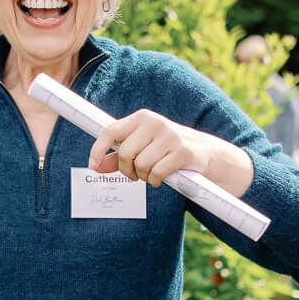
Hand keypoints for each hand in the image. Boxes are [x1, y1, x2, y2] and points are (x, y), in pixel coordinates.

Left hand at [87, 110, 252, 195]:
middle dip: (127, 171)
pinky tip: (161, 178)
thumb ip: (117, 157)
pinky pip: (157, 172)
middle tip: (136, 175)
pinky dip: (156, 181)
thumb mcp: (141, 149)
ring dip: (144, 177)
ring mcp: (170, 135)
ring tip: (151, 174)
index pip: (110, 131)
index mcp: (141, 118)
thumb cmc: (167, 151)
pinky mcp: (183, 151)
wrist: (205, 154)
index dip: (97, 150)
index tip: (93, 166)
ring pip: (141, 165)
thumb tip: (96, 167)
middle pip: (125, 153)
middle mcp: (154, 122)